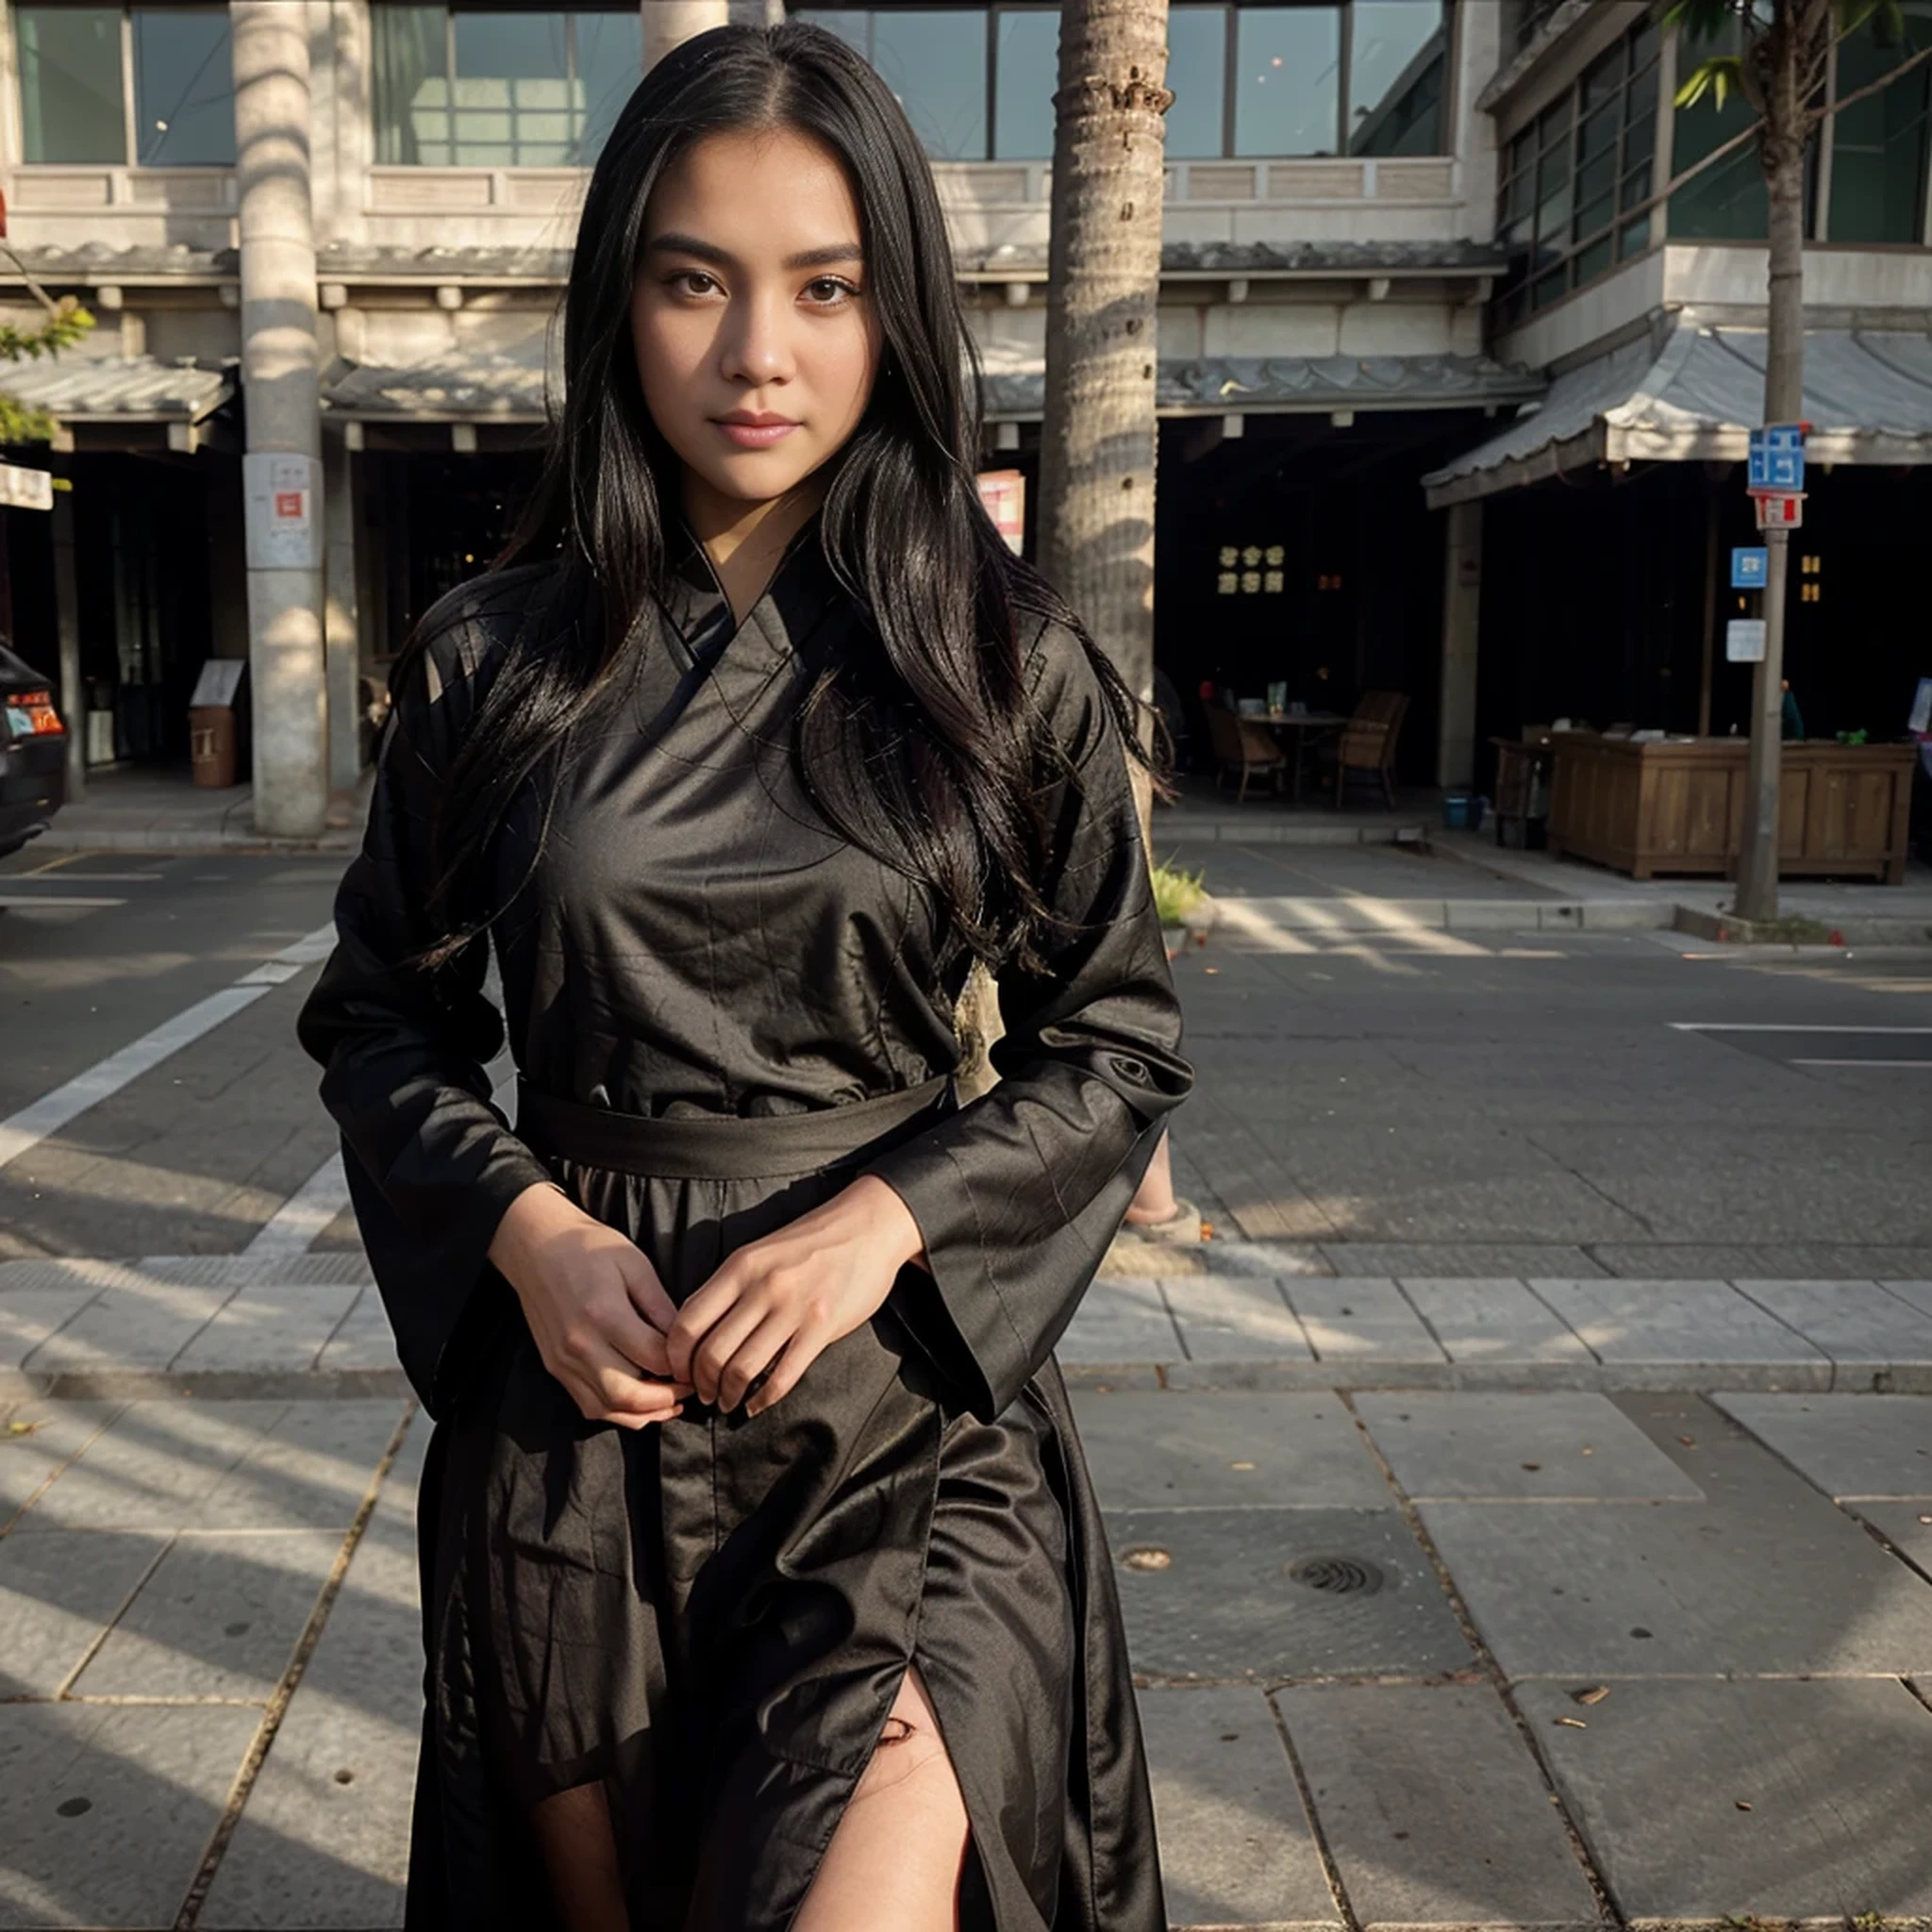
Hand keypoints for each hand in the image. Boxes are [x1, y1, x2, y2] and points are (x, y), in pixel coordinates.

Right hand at [487, 1181, 693, 1427]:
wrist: (536, 1246)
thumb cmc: (588, 1247)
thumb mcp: (635, 1264)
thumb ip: (660, 1306)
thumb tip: (685, 1341)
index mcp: (604, 1313)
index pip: (654, 1358)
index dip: (682, 1366)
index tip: (697, 1362)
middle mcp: (580, 1344)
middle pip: (629, 1396)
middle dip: (667, 1399)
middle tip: (690, 1389)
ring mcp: (563, 1360)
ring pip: (608, 1409)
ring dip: (643, 1413)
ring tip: (671, 1401)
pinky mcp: (555, 1367)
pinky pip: (588, 1405)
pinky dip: (617, 1411)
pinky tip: (639, 1400)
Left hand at [665, 1174, 926, 1417]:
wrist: (869, 1226)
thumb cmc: (811, 1242)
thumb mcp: (760, 1252)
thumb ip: (729, 1287)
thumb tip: (696, 1330)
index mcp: (739, 1267)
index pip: (688, 1322)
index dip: (676, 1357)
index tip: (680, 1371)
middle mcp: (762, 1287)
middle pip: (711, 1351)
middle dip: (702, 1383)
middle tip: (704, 1394)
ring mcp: (793, 1307)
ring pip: (742, 1368)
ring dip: (729, 1394)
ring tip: (728, 1401)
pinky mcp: (822, 1326)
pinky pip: (784, 1375)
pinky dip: (764, 1398)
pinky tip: (757, 1404)